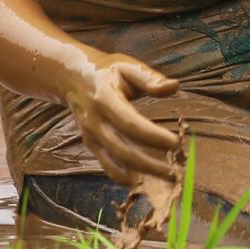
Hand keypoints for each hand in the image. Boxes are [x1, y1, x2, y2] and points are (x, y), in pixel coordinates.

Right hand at [62, 51, 180, 185]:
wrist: (73, 77)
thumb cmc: (108, 71)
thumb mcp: (128, 66)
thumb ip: (150, 78)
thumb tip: (174, 87)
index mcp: (105, 98)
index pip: (131, 123)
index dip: (153, 136)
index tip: (176, 143)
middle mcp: (95, 121)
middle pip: (123, 149)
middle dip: (149, 163)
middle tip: (174, 171)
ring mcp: (91, 135)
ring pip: (115, 161)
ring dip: (140, 173)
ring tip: (165, 178)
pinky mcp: (91, 144)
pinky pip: (106, 165)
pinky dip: (123, 176)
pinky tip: (143, 182)